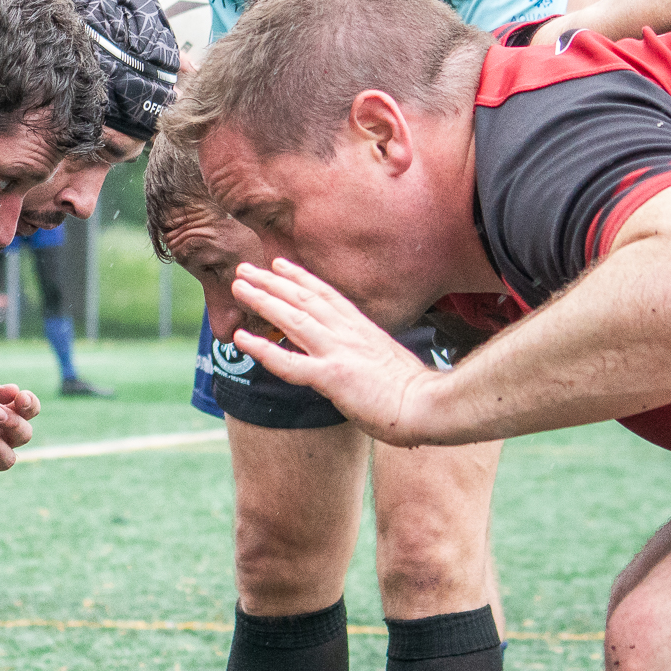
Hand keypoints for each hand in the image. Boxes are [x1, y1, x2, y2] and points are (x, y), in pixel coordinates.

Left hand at [229, 259, 431, 443]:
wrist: (432, 406)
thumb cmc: (417, 392)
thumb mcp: (389, 360)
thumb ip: (366, 353)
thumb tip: (355, 359)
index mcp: (363, 328)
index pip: (326, 294)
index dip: (299, 277)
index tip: (279, 264)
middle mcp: (348, 333)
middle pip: (304, 299)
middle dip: (272, 281)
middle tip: (245, 268)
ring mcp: (339, 352)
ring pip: (293, 319)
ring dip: (263, 300)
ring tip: (238, 286)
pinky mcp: (333, 377)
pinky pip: (290, 362)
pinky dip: (262, 349)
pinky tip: (240, 339)